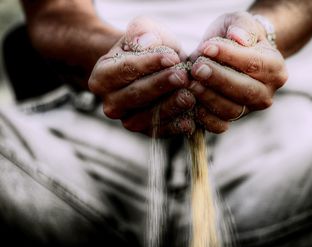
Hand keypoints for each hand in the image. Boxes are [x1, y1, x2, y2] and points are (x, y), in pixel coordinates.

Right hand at [89, 17, 195, 136]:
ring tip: (189, 97)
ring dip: (169, 108)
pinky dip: (175, 127)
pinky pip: (159, 132)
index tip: (172, 57)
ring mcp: (127, 120)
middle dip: (160, 86)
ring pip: (146, 118)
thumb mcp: (144, 31)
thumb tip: (145, 43)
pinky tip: (190, 119)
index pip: (125, 69)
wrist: (156, 70)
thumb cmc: (149, 48)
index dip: (148, 64)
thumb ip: (142, 31)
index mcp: (102, 76)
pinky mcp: (146, 132)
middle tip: (182, 77)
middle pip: (135, 95)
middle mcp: (110, 103)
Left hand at [189, 11, 287, 132]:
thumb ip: (242, 27)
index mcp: (275, 68)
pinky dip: (204, 117)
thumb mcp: (240, 22)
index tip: (207, 48)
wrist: (231, 55)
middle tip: (197, 68)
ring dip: (208, 98)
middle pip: (245, 91)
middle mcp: (266, 93)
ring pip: (232, 110)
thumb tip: (238, 39)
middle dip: (218, 80)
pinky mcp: (232, 120)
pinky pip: (220, 125)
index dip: (229, 57)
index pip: (254, 64)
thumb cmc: (236, 36)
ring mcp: (250, 109)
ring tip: (190, 83)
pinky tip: (191, 103)